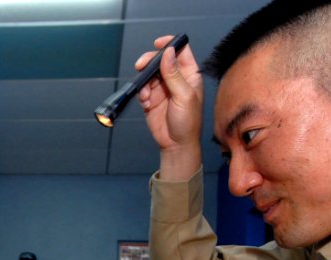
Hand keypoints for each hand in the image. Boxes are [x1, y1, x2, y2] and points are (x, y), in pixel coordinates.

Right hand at [134, 36, 203, 177]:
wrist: (176, 145)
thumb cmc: (187, 123)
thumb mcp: (184, 96)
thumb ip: (174, 74)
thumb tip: (167, 53)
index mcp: (189, 75)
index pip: (180, 51)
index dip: (169, 44)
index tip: (158, 44)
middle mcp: (176, 79)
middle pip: (160, 60)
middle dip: (149, 62)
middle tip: (141, 66)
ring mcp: (162, 88)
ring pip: (149, 74)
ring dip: (144, 82)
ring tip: (146, 95)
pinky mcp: (151, 99)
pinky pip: (142, 89)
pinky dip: (141, 94)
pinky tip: (145, 103)